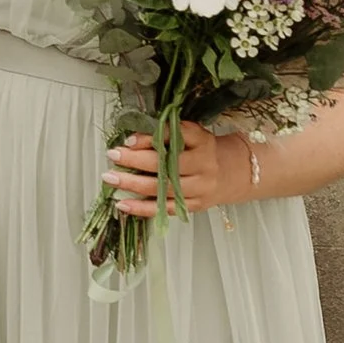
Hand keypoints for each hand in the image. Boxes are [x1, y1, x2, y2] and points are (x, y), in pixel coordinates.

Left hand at [105, 122, 247, 217]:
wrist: (233, 172)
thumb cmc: (203, 150)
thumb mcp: (193, 135)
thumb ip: (168, 134)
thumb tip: (132, 140)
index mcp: (203, 142)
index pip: (177, 136)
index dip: (151, 138)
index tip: (128, 139)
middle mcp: (203, 166)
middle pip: (167, 164)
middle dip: (135, 160)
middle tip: (113, 155)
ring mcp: (200, 188)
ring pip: (163, 188)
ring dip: (132, 184)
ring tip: (110, 178)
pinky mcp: (194, 206)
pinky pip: (164, 209)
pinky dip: (141, 208)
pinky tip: (121, 204)